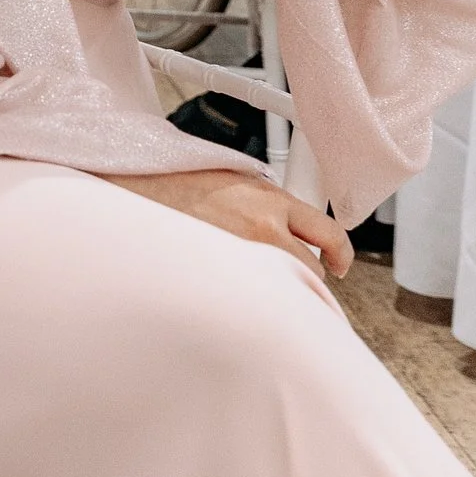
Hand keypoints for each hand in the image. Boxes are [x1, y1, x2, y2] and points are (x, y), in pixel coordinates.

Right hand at [99, 168, 351, 278]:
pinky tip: (235, 291)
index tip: (339, 262)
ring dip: (279, 287)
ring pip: (284, 288)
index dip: (341, 253)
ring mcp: (241, 258)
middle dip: (307, 273)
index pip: (329, 233)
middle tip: (294, 273)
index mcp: (269, 200)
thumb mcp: (236, 177)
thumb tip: (296, 226)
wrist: (135, 188)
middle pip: (313, 269)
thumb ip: (270, 203)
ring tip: (258, 281)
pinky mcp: (220, 280)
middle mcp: (262, 231)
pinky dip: (249, 299)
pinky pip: (250, 299)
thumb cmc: (178, 181)